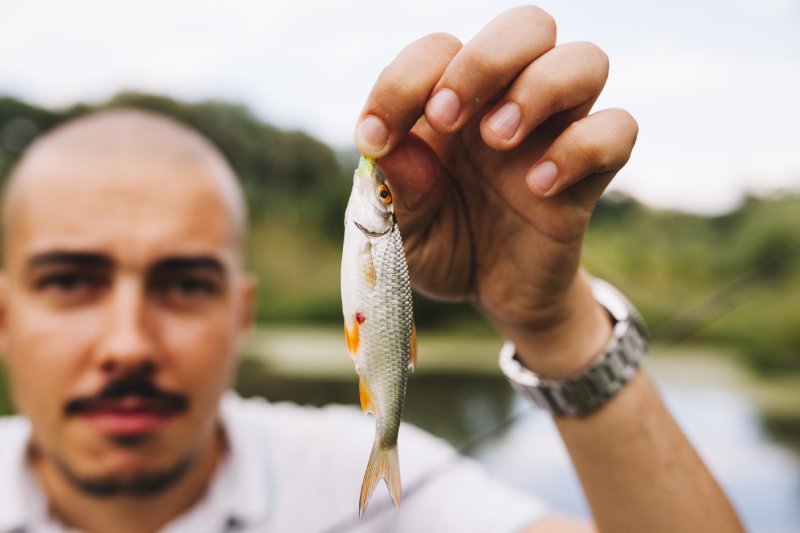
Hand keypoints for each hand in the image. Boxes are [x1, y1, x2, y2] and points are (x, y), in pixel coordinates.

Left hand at [354, 6, 636, 374]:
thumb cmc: (443, 245)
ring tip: (497, 142)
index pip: (440, 49)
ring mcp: (555, 133)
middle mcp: (509, 102)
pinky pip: (618, 129)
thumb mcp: (403, 231)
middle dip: (485, 60)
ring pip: (585, 60)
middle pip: (528, 26)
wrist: (494, 292)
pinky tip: (539, 187)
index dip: (403, 82)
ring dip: (539, 89)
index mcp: (453, 102)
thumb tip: (394, 149)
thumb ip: (396, 192)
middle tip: (447, 117)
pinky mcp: (590, 174)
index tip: (375, 138)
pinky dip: (582, 148)